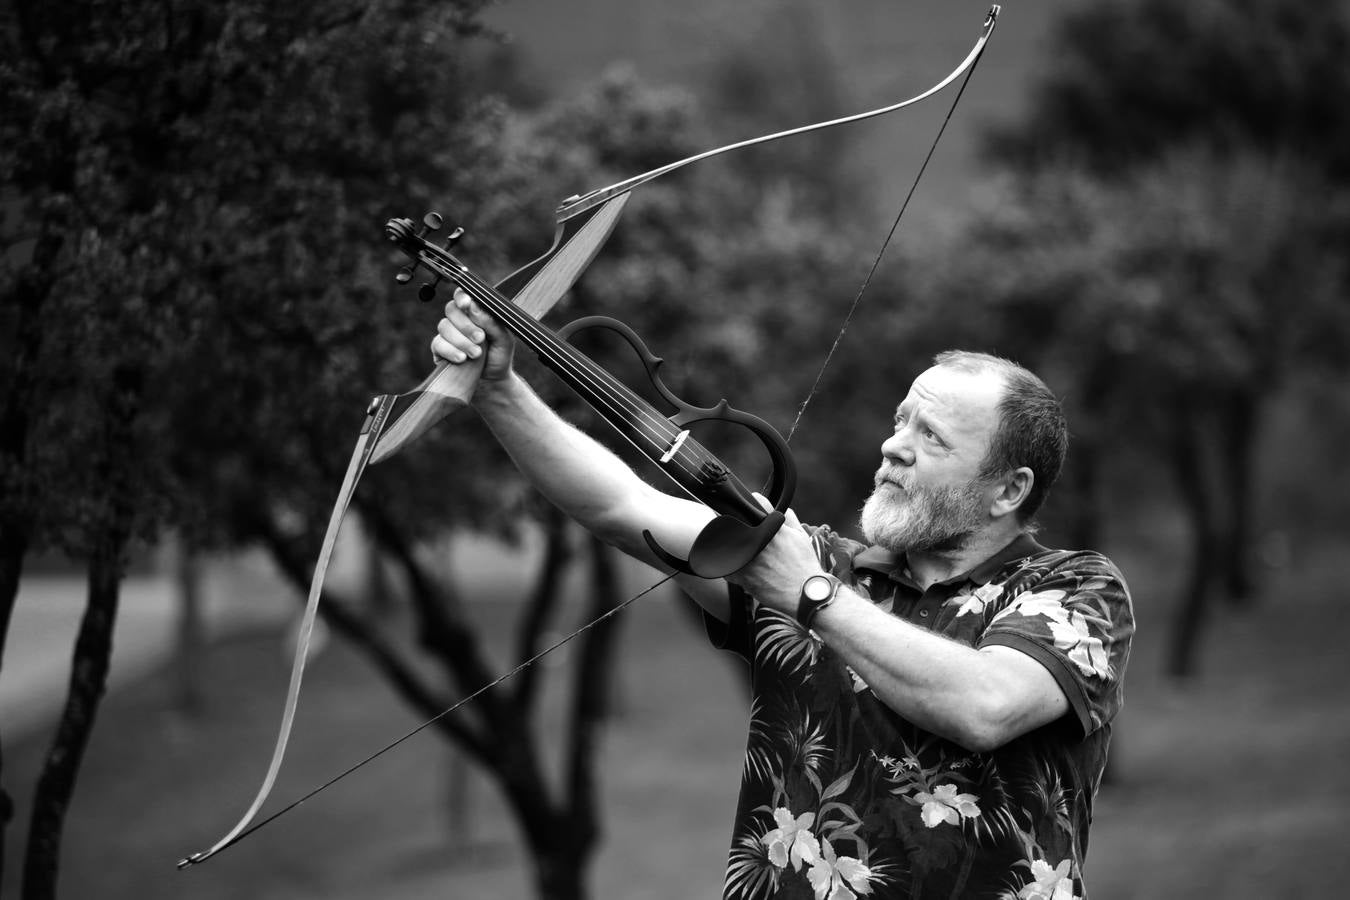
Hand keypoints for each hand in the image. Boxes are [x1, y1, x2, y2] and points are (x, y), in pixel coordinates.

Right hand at [430, 288, 515, 381]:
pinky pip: (438, 344)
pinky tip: (462, 359)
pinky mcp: (439, 349)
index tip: (466, 305)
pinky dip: (450, 351)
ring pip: (444, 327)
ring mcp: (448, 334)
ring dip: (461, 341)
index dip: (462, 297)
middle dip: (466, 325)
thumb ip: (491, 322)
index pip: (463, 296)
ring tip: (476, 354)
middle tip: (480, 338)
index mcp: (475, 312)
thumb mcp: (504, 339)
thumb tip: (473, 306)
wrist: (493, 379)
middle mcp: (459, 320)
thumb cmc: (499, 355)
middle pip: (451, 310)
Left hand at [726, 495, 825, 615]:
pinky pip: (727, 567)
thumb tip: (783, 508)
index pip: (757, 502)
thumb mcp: (801, 537)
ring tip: (742, 555)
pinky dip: (731, 567)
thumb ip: (790, 519)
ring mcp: (749, 558)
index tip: (750, 510)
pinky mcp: (743, 576)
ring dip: (733, 548)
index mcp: (773, 528)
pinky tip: (741, 571)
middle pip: (737, 523)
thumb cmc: (805, 567)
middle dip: (740, 527)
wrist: (805, 594)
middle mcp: (759, 540)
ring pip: (728, 545)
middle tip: (746, 537)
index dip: (754, 504)